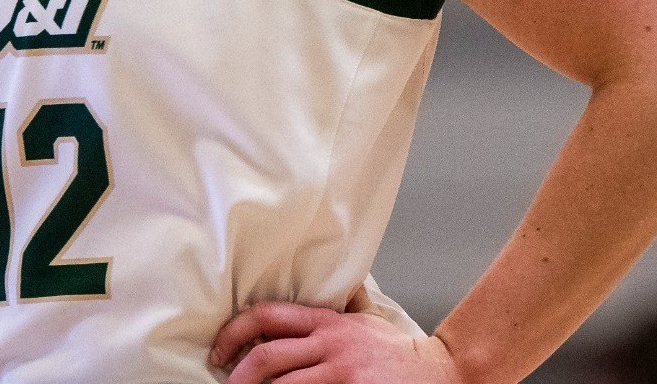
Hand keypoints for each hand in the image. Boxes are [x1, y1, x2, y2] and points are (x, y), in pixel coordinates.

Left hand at [212, 297, 461, 383]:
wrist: (437, 374)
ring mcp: (341, 372)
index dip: (234, 332)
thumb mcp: (367, 320)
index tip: (219, 352)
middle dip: (236, 375)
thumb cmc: (398, 354)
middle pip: (265, 356)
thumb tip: (335, 282)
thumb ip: (344, 306)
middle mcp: (330, 343)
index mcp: (328, 322)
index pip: (267, 315)